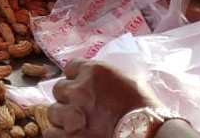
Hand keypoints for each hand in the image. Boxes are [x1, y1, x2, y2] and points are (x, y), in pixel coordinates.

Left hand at [47, 60, 161, 137]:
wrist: (148, 134)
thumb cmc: (144, 108)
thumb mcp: (127, 80)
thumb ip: (106, 76)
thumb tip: (96, 78)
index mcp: (93, 71)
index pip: (70, 67)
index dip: (75, 78)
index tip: (81, 87)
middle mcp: (79, 89)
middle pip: (59, 89)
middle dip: (68, 98)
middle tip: (81, 108)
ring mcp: (72, 114)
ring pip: (53, 112)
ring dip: (63, 118)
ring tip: (77, 124)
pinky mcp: (68, 137)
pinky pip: (51, 133)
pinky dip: (59, 135)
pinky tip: (72, 136)